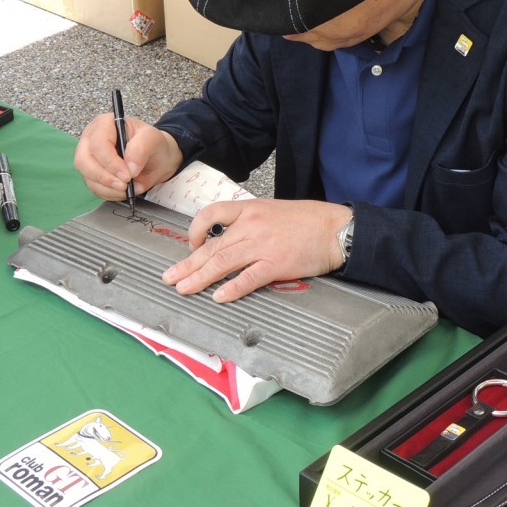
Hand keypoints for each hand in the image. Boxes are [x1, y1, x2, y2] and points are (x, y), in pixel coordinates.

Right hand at [74, 113, 182, 200]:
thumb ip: (141, 149)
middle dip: (104, 177)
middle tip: (124, 185)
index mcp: (104, 124)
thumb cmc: (151, 143)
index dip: (110, 162)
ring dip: (107, 188)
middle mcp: (91, 139)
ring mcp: (89, 157)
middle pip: (83, 161)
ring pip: (87, 177)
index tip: (128, 175)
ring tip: (127, 189)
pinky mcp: (91, 174)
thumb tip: (130, 168)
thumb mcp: (153, 138)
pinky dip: (108, 193)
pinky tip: (122, 191)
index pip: (98, 143)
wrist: (156, 157)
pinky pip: (93, 187)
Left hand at [162, 200, 351, 302]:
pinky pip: (248, 278)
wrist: (336, 228)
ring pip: (222, 262)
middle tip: (170, 277)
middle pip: (211, 246)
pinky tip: (219, 297)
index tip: (191, 245)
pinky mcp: (276, 264)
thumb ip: (251, 223)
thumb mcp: (274, 211)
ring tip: (183, 289)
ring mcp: (263, 245)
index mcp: (250, 209)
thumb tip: (231, 240)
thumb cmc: (309, 220)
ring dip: (199, 278)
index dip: (195, 231)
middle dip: (188, 264)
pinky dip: (231, 289)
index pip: (210, 214)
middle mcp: (252, 225)